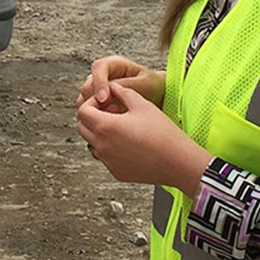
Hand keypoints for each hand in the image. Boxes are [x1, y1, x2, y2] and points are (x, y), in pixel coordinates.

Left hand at [76, 83, 211, 194]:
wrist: (177, 162)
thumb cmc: (162, 133)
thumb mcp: (142, 104)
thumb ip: (123, 92)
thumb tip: (114, 87)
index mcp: (105, 126)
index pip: (82, 111)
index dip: (92, 102)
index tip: (106, 101)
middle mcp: (101, 146)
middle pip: (82, 127)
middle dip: (92, 116)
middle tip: (110, 111)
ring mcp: (108, 161)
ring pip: (92, 143)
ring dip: (99, 133)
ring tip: (120, 127)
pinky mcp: (116, 172)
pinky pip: (105, 157)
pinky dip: (110, 148)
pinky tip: (129, 142)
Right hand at [77, 55, 164, 109]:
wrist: (157, 96)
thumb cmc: (153, 86)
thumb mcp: (145, 83)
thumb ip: (126, 86)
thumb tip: (108, 92)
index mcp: (114, 64)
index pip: (99, 68)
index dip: (99, 83)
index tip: (104, 99)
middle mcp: (103, 74)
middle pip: (88, 85)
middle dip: (95, 99)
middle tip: (111, 111)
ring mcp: (98, 88)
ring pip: (84, 98)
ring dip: (94, 109)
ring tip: (113, 116)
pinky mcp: (97, 101)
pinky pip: (88, 108)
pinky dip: (95, 116)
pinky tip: (109, 120)